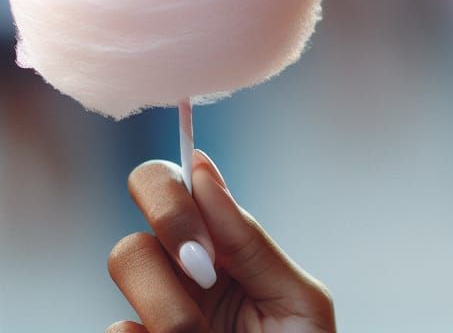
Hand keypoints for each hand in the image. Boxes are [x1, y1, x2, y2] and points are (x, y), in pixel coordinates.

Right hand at [106, 149, 334, 332]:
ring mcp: (152, 315)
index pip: (181, 183)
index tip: (203, 222)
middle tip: (204, 269)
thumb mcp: (296, 301)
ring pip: (126, 261)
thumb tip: (204, 168)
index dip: (177, 189)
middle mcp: (183, 272)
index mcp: (227, 248)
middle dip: (169, 223)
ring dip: (171, 307)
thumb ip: (251, 242)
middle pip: (142, 204)